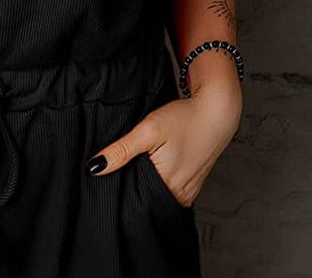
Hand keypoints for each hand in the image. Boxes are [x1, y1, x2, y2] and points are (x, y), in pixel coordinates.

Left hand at [86, 80, 242, 206]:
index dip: (117, 188)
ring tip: (134, 165)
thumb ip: (122, 149)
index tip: (103, 177)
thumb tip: (94, 167)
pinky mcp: (191, 185)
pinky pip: (167, 190)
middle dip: (128, 186)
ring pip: (155, 194)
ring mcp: (187, 192)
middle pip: (144, 198)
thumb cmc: (184, 119)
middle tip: (116, 168)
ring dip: (143, 183)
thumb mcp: (149, 129)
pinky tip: (150, 166)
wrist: (216, 112)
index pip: (133, 199)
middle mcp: (180, 195)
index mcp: (169, 186)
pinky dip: (156, 180)